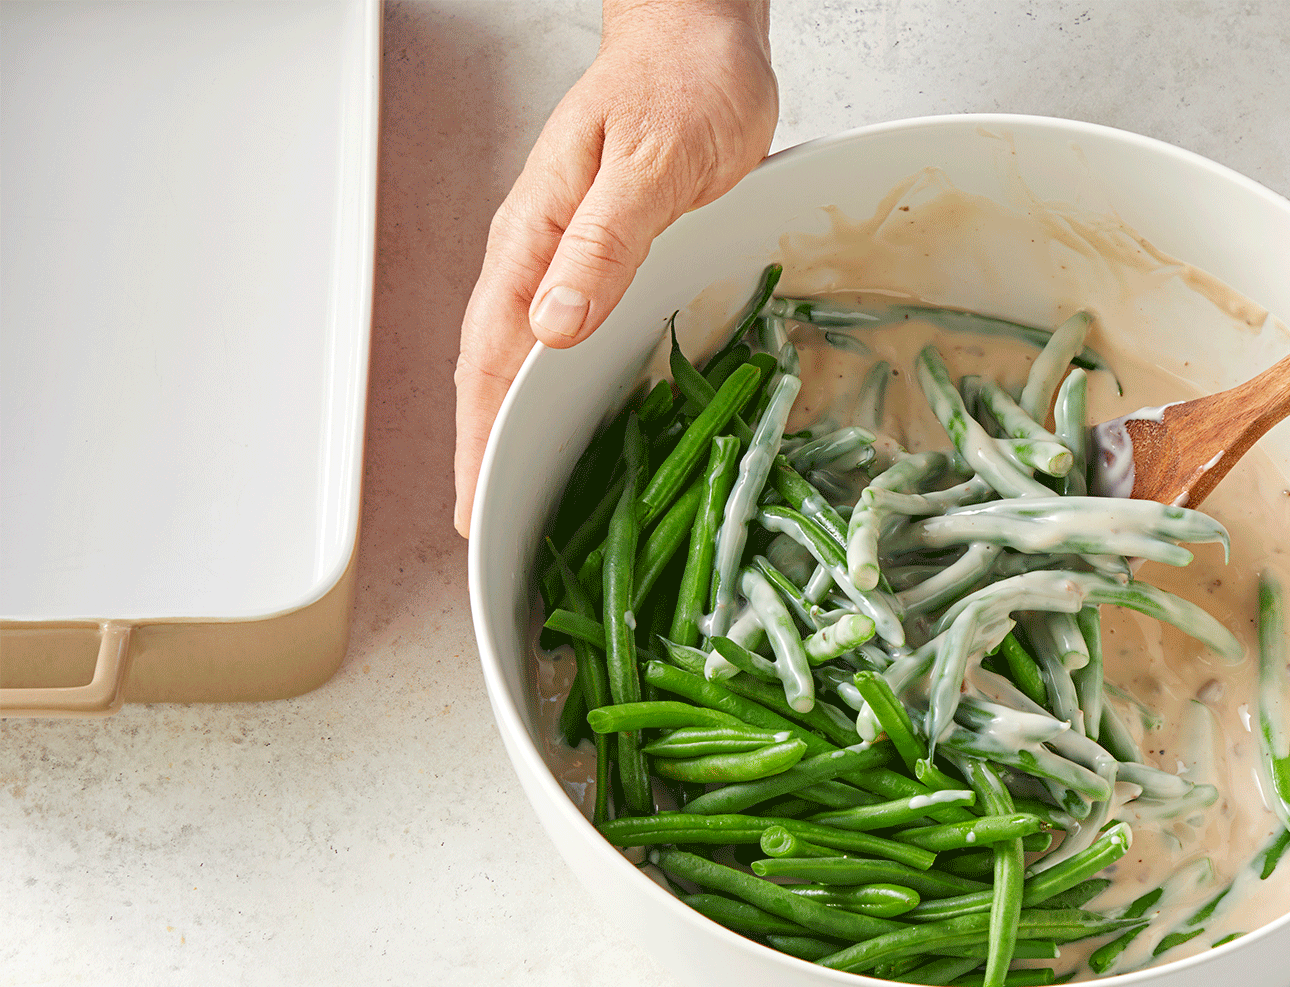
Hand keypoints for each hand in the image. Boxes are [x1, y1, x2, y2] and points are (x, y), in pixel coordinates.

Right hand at [453, 0, 776, 535]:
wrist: (700, 39)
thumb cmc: (682, 87)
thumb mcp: (652, 165)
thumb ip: (604, 242)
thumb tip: (553, 323)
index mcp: (539, 233)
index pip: (493, 353)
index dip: (479, 433)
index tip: (474, 501)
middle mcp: (541, 250)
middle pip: (491, 365)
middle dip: (478, 446)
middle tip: (478, 522)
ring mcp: (566, 254)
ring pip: (521, 354)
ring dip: (507, 422)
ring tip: (506, 488)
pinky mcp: (602, 254)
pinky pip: (560, 334)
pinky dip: (549, 386)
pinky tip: (560, 414)